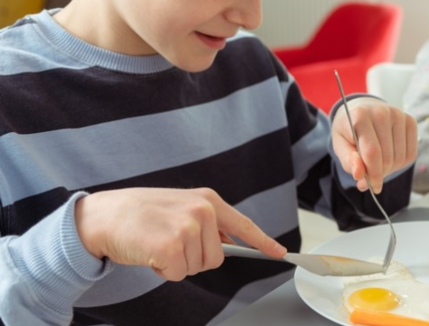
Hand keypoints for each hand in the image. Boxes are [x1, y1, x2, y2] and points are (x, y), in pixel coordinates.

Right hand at [75, 188, 285, 280]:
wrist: (103, 216)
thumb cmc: (140, 214)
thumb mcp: (180, 207)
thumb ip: (207, 223)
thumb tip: (229, 245)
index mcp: (208, 200)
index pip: (243, 225)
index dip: (263, 242)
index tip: (280, 253)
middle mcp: (202, 211)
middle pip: (217, 258)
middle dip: (193, 258)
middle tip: (168, 242)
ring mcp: (188, 227)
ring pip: (198, 267)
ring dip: (177, 264)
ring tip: (157, 243)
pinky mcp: (172, 246)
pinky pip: (178, 273)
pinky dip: (162, 270)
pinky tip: (149, 252)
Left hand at [332, 97, 417, 192]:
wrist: (362, 109)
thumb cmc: (350, 129)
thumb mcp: (340, 145)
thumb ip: (348, 161)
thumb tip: (359, 174)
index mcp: (360, 116)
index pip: (372, 153)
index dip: (373, 175)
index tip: (372, 187)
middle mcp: (382, 112)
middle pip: (387, 158)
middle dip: (380, 173)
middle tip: (371, 176)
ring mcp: (398, 115)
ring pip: (400, 158)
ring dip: (390, 169)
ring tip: (378, 165)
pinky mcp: (410, 120)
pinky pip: (411, 154)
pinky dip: (401, 163)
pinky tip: (390, 157)